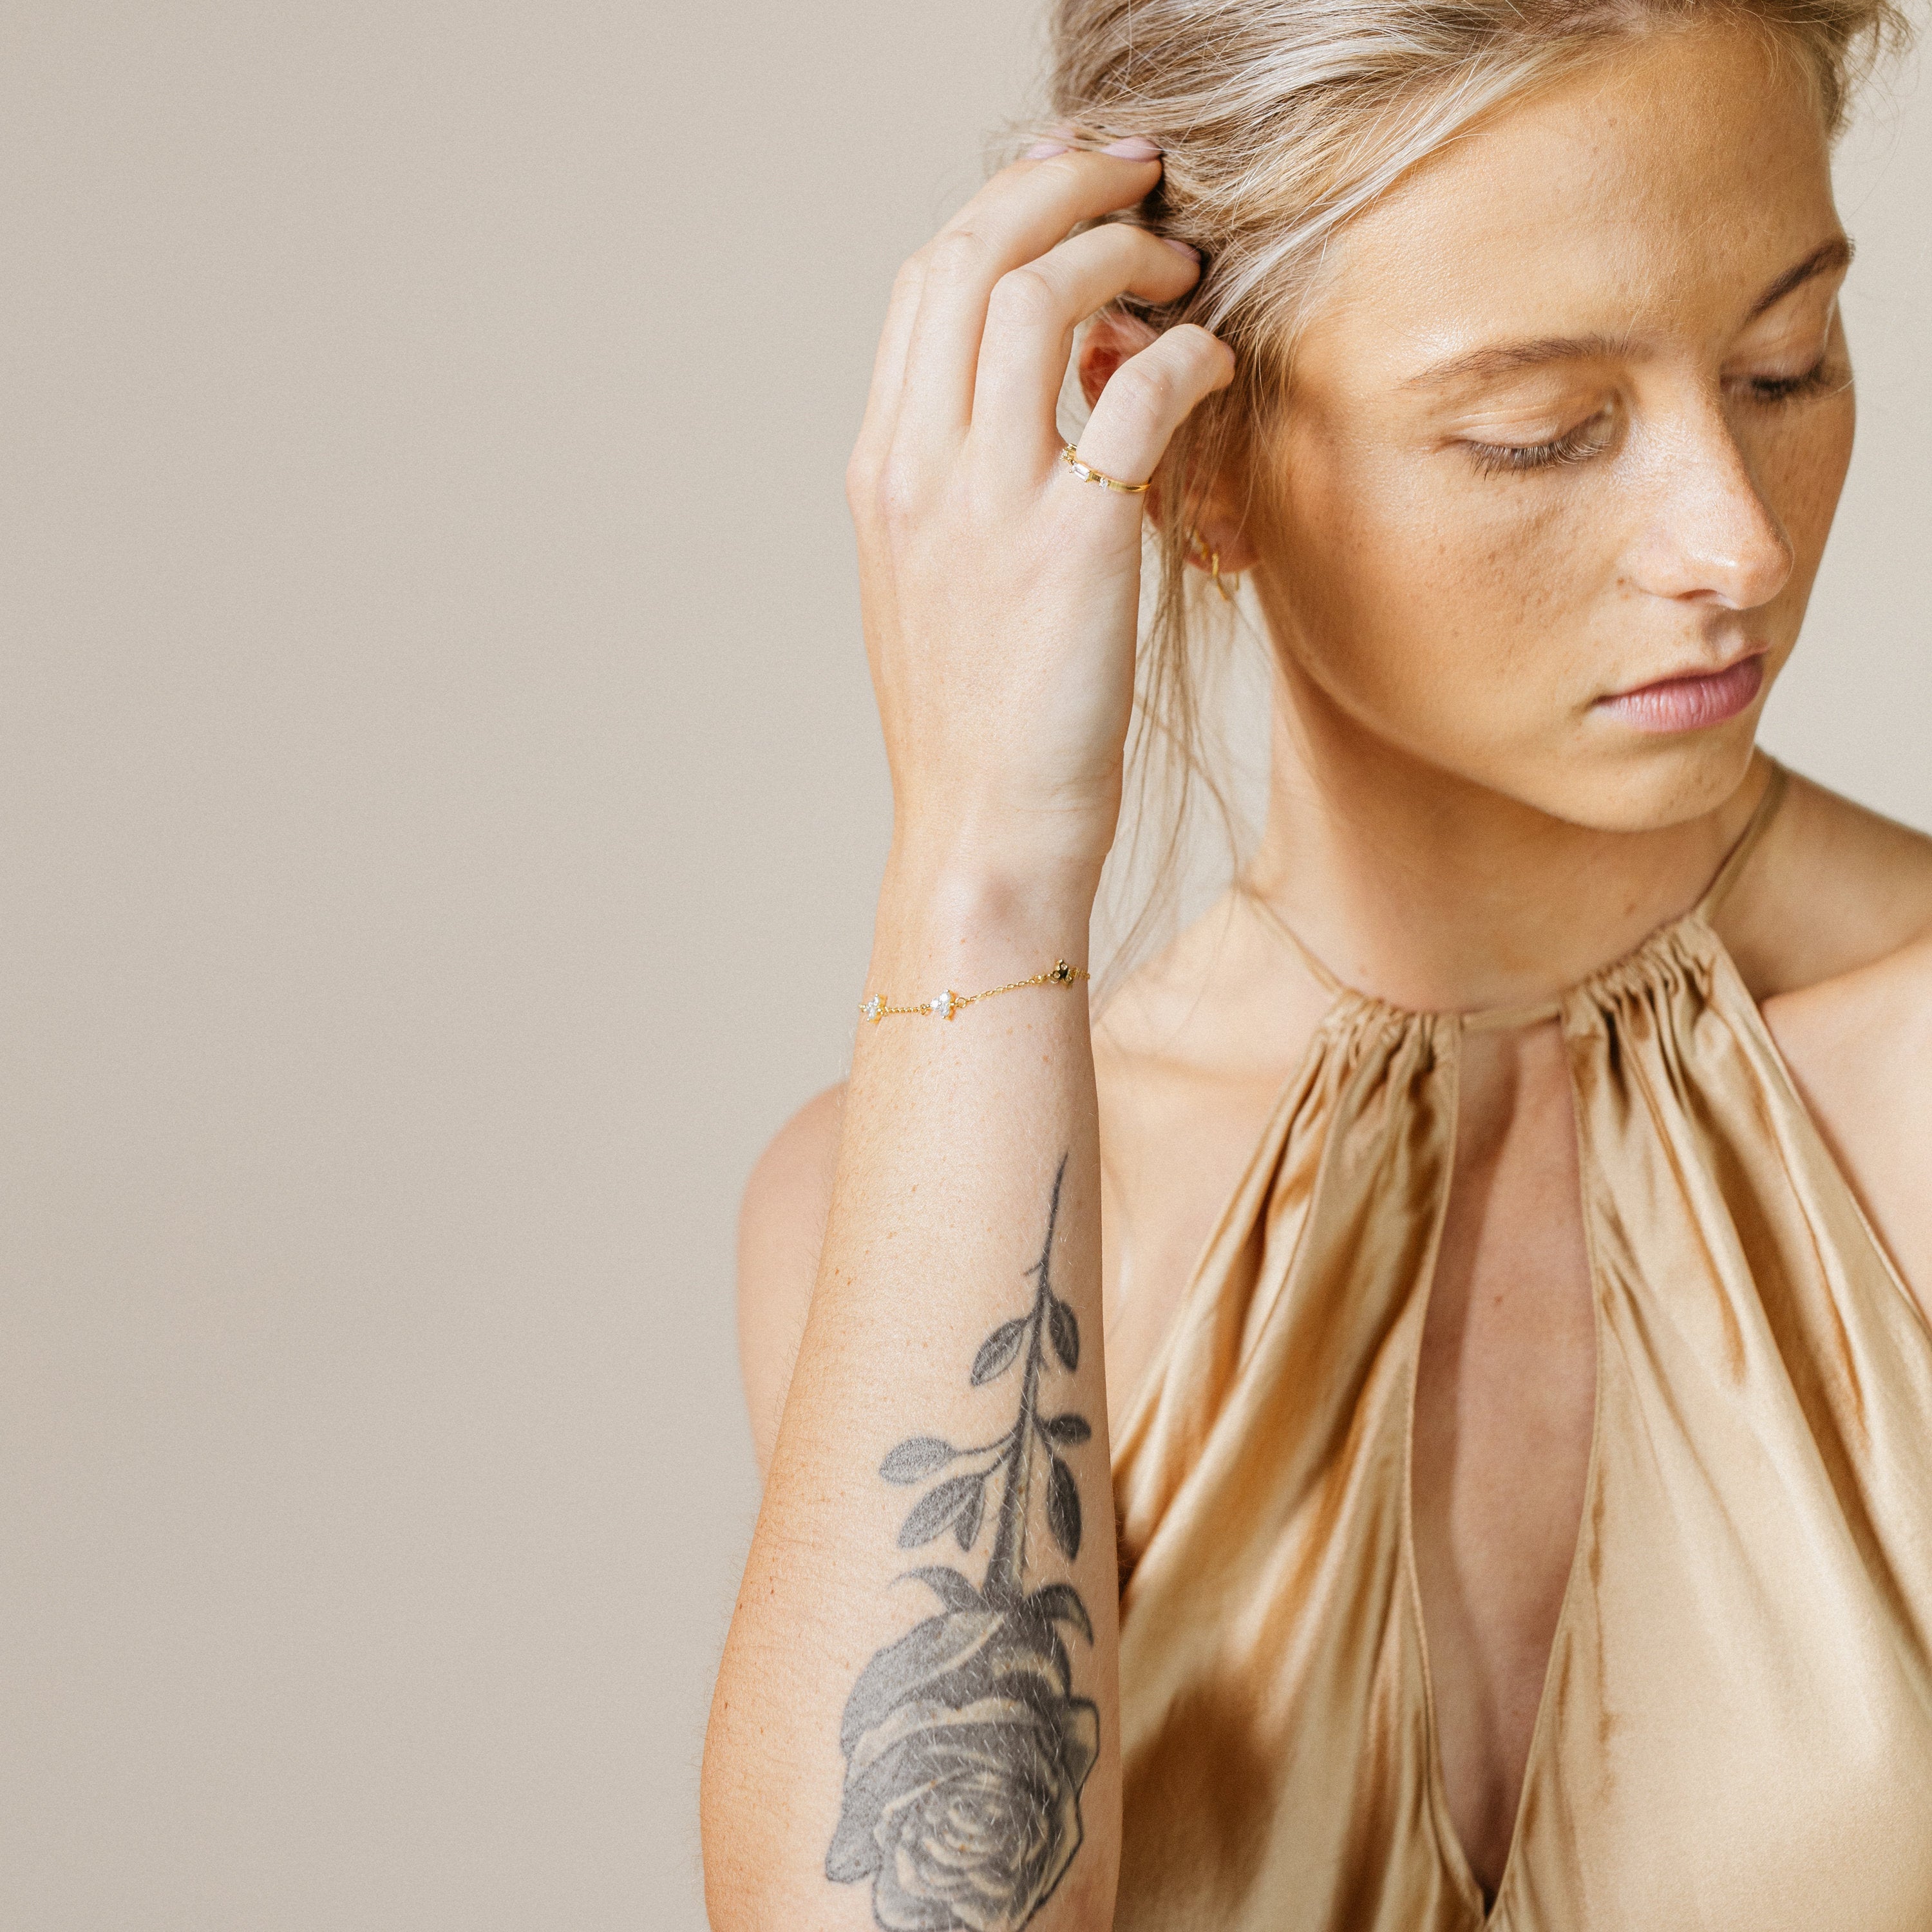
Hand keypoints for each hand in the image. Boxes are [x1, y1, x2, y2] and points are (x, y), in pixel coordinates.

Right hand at [847, 142, 1234, 890]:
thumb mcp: (939, 587)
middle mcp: (917, 471)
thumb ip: (970, 481)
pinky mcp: (1071, 547)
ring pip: (1037, 294)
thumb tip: (1053, 392)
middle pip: (970, 255)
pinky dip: (1184, 352)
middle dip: (1063, 184)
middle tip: (1141, 174)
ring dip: (1123, 250)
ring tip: (1182, 263)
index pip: (923, 284)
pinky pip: (1136, 392)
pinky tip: (1212, 364)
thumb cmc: (977, 727)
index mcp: (881, 474)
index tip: (1072, 189)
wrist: (983, 838)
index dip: (1004, 209)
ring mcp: (985, 505)